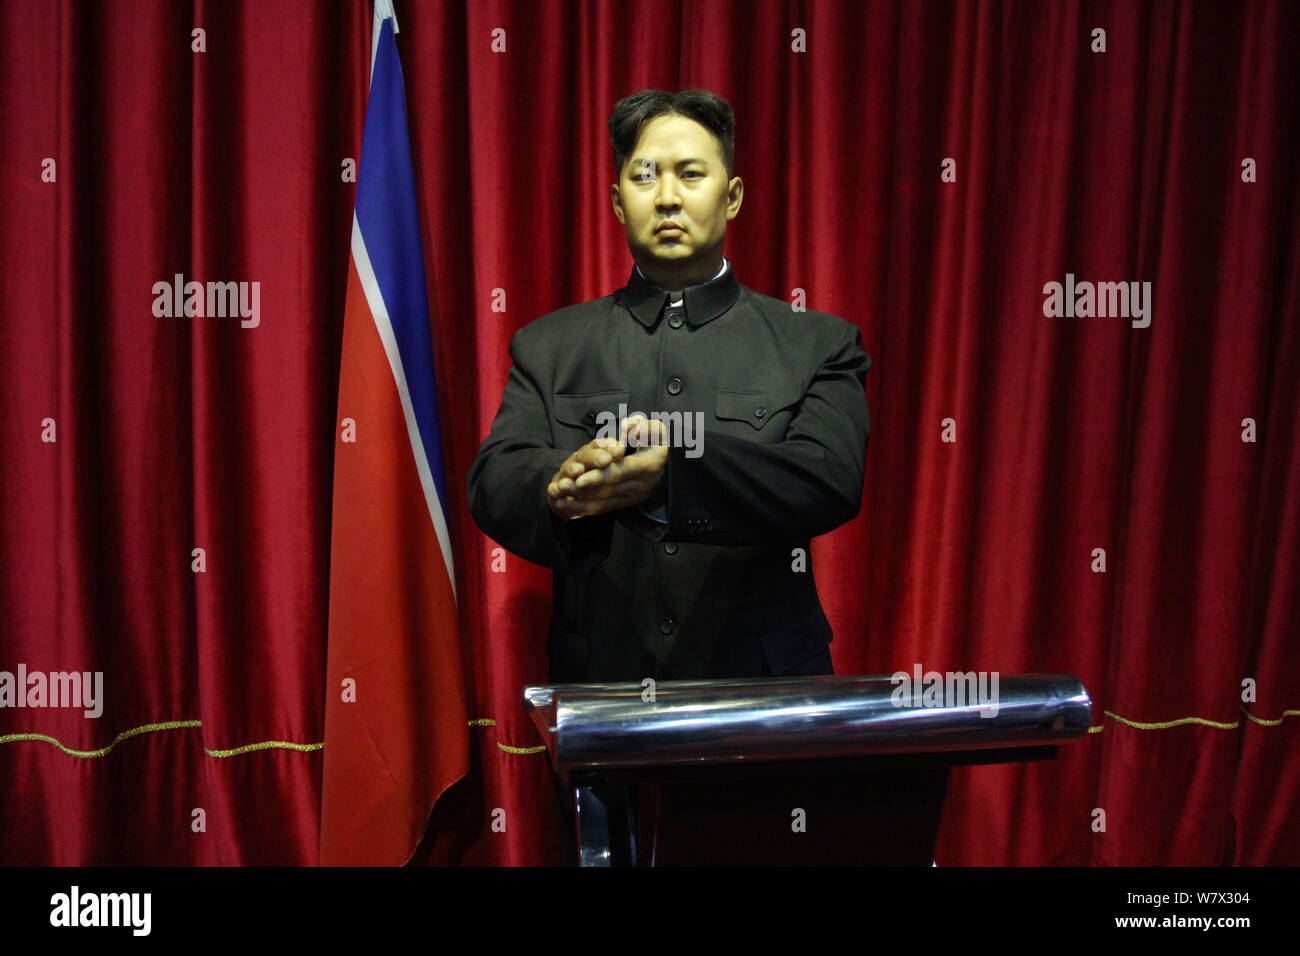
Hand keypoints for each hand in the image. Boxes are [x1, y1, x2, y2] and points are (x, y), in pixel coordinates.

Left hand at [547, 416, 667, 518]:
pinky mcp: (625, 503)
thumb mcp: (659, 431)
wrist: (674, 470)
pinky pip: (603, 508)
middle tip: (561, 486)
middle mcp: (639, 485)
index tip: (580, 478)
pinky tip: (566, 507)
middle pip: (607, 488)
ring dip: (579, 502)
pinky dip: (584, 509)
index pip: (620, 472)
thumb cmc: (663, 445)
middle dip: (582, 489)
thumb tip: (628, 426)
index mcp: (647, 466)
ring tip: (558, 499)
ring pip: (603, 501)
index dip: (599, 476)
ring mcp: (632, 497)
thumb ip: (643, 427)